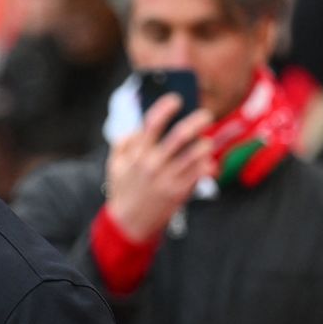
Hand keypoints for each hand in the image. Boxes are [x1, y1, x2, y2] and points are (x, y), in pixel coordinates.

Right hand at [103, 93, 214, 241]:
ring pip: (196, 153)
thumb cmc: (123, 191)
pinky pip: (200, 173)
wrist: (129, 223)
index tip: (177, 100)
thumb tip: (136, 129)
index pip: (153, 122)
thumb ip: (123, 144)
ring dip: (205, 144)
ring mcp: (167, 178)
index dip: (166, 107)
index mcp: (137, 154)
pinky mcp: (179, 192)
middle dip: (197, 120)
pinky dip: (208, 165)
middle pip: (180, 135)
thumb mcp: (115, 166)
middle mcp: (153, 164)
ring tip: (206, 143)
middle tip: (206, 116)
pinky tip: (208, 163)